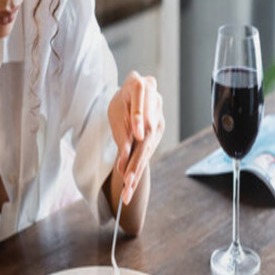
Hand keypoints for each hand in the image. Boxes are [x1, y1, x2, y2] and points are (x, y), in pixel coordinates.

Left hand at [108, 71, 164, 203]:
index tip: (138, 135)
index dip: (140, 117)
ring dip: (137, 169)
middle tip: (127, 180)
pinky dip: (138, 168)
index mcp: (139, 85)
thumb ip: (120, 132)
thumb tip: (125, 158)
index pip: (141, 98)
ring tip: (127, 190)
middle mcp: (155, 100)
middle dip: (137, 159)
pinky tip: (130, 186)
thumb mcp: (115, 111)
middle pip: (147, 132)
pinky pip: (147, 152)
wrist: (134, 96)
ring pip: (148, 146)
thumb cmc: (122, 100)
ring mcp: (159, 117)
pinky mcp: (159, 132)